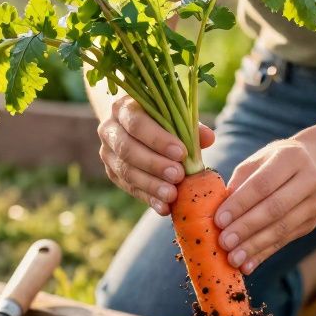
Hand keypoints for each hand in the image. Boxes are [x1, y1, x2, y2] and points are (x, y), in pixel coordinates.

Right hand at [98, 95, 214, 214]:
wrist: (133, 124)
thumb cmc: (160, 117)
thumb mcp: (174, 114)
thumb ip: (189, 125)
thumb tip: (208, 138)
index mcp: (123, 108)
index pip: (137, 123)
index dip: (158, 139)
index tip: (181, 152)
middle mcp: (109, 129)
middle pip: (128, 149)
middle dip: (154, 164)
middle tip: (178, 175)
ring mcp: (107, 153)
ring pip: (126, 172)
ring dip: (151, 185)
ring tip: (172, 195)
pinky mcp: (112, 173)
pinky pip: (129, 188)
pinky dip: (148, 198)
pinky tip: (164, 208)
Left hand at [215, 138, 315, 273]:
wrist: (313, 165)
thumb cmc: (273, 163)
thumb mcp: (256, 163)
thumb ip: (239, 184)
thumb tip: (218, 213)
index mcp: (290, 158)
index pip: (262, 184)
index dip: (240, 204)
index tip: (219, 220)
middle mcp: (310, 179)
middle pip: (275, 208)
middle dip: (246, 228)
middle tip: (224, 242)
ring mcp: (315, 203)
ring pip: (282, 228)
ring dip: (255, 246)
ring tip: (233, 258)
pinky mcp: (312, 222)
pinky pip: (284, 241)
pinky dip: (264, 254)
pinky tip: (247, 265)